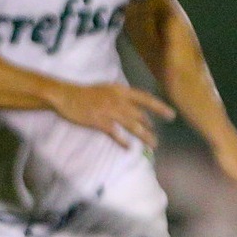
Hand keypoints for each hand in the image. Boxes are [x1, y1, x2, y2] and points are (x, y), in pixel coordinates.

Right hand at [48, 81, 175, 149]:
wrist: (65, 96)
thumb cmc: (84, 93)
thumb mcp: (107, 89)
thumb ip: (120, 96)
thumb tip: (133, 105)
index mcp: (121, 91)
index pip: (146, 99)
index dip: (160, 107)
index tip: (171, 115)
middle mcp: (118, 101)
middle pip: (140, 116)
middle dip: (150, 128)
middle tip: (156, 138)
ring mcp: (109, 112)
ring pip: (132, 126)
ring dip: (144, 136)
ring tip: (152, 145)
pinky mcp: (99, 122)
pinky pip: (116, 133)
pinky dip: (123, 141)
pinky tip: (129, 148)